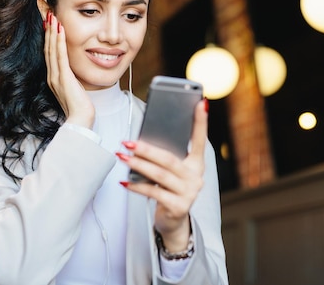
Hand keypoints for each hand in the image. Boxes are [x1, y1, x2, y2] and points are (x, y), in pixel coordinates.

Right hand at [43, 10, 94, 127]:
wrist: (80, 120)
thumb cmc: (80, 107)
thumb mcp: (74, 89)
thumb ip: (72, 79)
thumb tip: (74, 71)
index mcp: (54, 78)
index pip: (49, 53)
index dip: (48, 37)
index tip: (49, 23)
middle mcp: (52, 76)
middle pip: (47, 48)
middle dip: (47, 30)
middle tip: (47, 13)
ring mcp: (56, 76)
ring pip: (52, 49)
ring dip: (52, 31)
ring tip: (52, 16)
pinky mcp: (63, 77)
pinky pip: (60, 56)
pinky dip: (59, 41)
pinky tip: (60, 30)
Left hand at [119, 98, 207, 251]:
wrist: (173, 221)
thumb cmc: (168, 188)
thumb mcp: (171, 171)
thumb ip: (165, 157)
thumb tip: (141, 141)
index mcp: (196, 163)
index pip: (200, 139)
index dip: (201, 121)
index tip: (202, 102)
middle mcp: (196, 177)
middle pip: (169, 159)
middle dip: (146, 149)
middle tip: (128, 141)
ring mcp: (189, 193)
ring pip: (159, 175)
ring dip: (137, 165)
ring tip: (122, 157)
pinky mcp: (179, 207)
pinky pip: (154, 193)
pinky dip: (137, 186)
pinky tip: (124, 182)